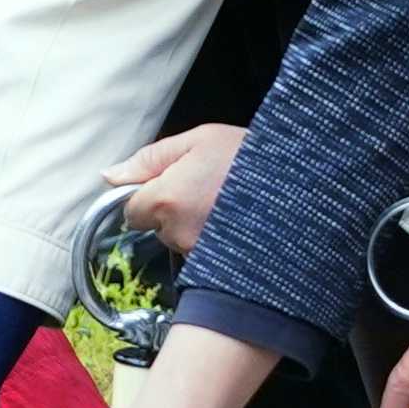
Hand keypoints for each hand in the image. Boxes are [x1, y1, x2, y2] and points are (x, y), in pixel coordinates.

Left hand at [105, 122, 240, 258]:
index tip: (173, 183)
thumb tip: (109, 176)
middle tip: (207, 187)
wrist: (298, 182)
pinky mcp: (220, 267)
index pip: (132, 210)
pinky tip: (234, 222)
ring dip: (195, 224)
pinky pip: (204, 254)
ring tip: (225, 202)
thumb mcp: (199, 140)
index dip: (149, 195)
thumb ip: (150, 158)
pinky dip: (214, 240)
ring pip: (181, 240)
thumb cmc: (249, 156)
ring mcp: (200, 253)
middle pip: (158, 227)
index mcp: (165, 199)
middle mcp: (178, 232)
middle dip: (173, 210)